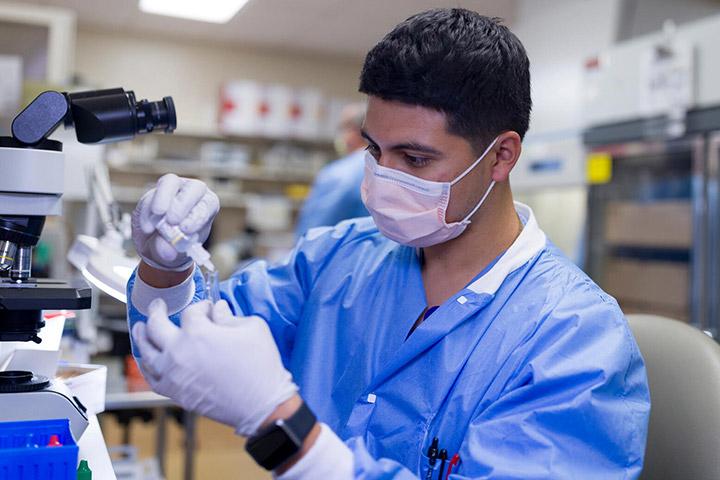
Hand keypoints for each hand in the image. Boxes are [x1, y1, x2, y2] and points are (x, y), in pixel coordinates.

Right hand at [131, 174, 218, 270]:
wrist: (158, 248)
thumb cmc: (177, 248)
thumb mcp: (176, 255)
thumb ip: (172, 252)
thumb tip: (166, 251)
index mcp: (207, 207)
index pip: (208, 205)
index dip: (198, 216)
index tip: (186, 230)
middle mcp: (193, 194)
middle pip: (194, 188)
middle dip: (182, 204)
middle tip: (171, 222)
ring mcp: (173, 189)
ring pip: (170, 183)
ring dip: (162, 201)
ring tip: (154, 224)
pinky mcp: (153, 193)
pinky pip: (149, 197)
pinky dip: (146, 213)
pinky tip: (147, 229)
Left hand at [132, 299, 297, 435]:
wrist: (260, 404)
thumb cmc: (260, 365)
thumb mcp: (252, 328)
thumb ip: (229, 316)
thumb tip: (218, 309)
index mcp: (197, 332)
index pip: (192, 311)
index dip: (201, 306)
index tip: (209, 308)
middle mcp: (178, 351)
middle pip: (156, 325)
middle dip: (156, 311)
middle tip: (157, 305)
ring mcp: (173, 373)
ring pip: (146, 351)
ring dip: (141, 336)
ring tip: (139, 328)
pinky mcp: (175, 392)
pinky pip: (151, 377)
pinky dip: (145, 365)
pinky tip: (146, 359)